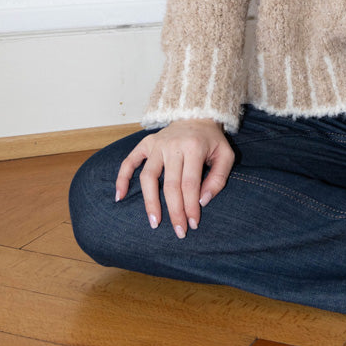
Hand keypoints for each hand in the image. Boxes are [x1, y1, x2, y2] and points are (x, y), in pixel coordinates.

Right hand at [114, 119, 234, 237]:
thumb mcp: (225, 155)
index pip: (190, 183)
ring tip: (154, 222)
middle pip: (170, 184)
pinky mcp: (146, 143)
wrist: (197, 114)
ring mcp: (157, 144)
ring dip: (150, 201)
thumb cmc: (212, 141)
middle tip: (178, 231)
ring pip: (148, 176)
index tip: (193, 224)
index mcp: (195, 147)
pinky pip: (129, 161)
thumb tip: (202, 201)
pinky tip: (120, 197)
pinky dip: (122, 178)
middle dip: (174, 211)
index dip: (190, 206)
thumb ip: (218, 178)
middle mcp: (173, 145)